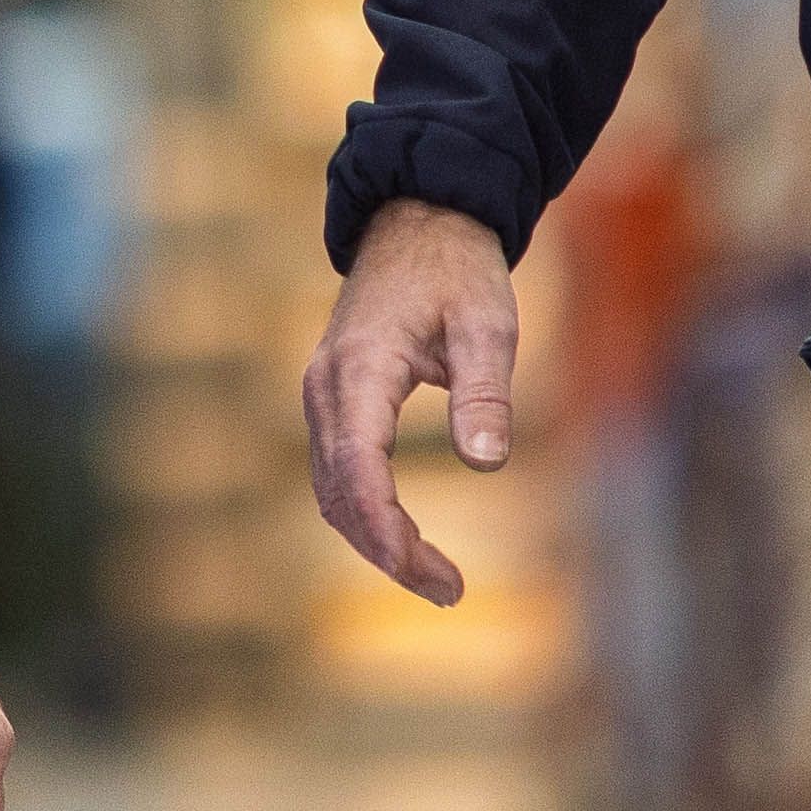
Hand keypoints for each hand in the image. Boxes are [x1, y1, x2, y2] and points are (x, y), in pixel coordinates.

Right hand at [303, 198, 518, 604]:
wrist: (418, 219)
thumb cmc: (457, 268)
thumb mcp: (487, 322)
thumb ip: (485, 390)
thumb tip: (488, 462)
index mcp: (360, 369)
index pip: (361, 472)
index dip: (390, 533)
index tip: (434, 576)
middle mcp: (326, 388)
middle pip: (341, 495)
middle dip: (389, 552)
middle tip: (450, 591)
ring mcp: (322, 394)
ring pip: (333, 491)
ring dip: (375, 540)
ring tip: (438, 579)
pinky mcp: (333, 400)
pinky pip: (337, 472)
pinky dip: (365, 513)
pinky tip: (405, 538)